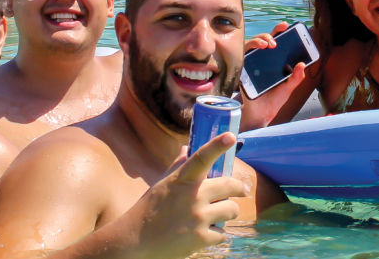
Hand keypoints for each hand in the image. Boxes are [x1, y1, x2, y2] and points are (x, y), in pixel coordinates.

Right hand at [137, 133, 247, 255]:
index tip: (230, 136)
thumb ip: (177, 167)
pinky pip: (222, 234)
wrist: (134, 242)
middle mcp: (192, 196)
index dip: (217, 145)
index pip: (202, 157)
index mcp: (181, 180)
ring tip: (219, 216)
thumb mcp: (161, 185)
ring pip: (231, 210)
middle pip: (229, 185)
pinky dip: (216, 235)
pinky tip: (205, 234)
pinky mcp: (201, 238)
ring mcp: (198, 217)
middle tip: (243, 190)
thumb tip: (186, 150)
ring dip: (227, 213)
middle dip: (239, 188)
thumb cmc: (148, 210)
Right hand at [241, 23, 307, 129]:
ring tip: (266, 45)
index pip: (276, 41)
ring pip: (250, 45)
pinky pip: (241, 58)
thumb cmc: (275, 99)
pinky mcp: (242, 71)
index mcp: (273, 60)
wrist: (262, 114)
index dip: (279, 31)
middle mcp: (261, 59)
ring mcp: (251, 63)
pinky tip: (253, 53)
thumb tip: (303, 65)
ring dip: (257, 41)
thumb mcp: (289, 87)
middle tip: (275, 42)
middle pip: (262, 39)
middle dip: (268, 35)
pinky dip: (246, 53)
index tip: (286, 25)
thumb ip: (296, 77)